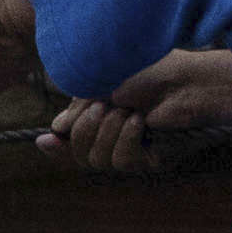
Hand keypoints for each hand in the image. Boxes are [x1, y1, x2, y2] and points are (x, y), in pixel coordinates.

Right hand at [45, 48, 231, 172]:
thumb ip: (78, 108)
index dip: (58, 146)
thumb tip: (54, 130)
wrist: (186, 78)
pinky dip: (126, 138)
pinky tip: (139, 121)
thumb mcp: (102, 84)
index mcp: (103, 120)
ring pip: (98, 161)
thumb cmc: (150, 72)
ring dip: (107, 132)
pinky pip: (122, 161)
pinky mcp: (152, 160)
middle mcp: (116, 139)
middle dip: (84, 130)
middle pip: (81, 156)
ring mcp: (135, 151)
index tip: (45, 140)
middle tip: (100, 106)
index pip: (74, 143)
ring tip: (125, 109)